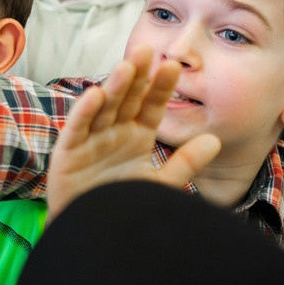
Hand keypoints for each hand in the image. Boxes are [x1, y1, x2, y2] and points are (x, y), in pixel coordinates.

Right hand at [46, 47, 220, 219]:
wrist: (94, 235)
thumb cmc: (124, 206)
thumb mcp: (160, 183)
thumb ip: (185, 163)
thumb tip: (215, 140)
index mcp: (135, 136)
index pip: (150, 106)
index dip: (161, 87)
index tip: (174, 66)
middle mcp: (113, 132)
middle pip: (126, 99)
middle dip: (136, 75)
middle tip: (147, 49)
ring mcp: (90, 140)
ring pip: (103, 108)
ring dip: (113, 86)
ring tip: (126, 66)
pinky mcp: (68, 152)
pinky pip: (77, 129)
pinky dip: (85, 113)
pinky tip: (95, 95)